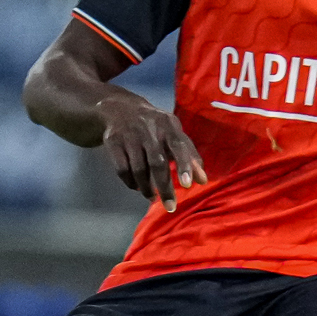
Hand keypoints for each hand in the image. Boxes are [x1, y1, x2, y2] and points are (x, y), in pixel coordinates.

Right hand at [95, 94, 207, 209]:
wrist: (119, 108)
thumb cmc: (155, 126)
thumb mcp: (174, 133)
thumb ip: (190, 156)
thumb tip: (203, 181)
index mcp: (168, 125)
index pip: (178, 145)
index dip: (183, 165)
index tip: (188, 185)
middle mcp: (148, 130)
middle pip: (157, 163)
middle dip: (164, 188)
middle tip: (170, 207)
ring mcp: (128, 136)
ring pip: (138, 169)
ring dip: (146, 188)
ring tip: (152, 198)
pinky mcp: (112, 142)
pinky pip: (121, 169)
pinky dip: (130, 182)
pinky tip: (137, 187)